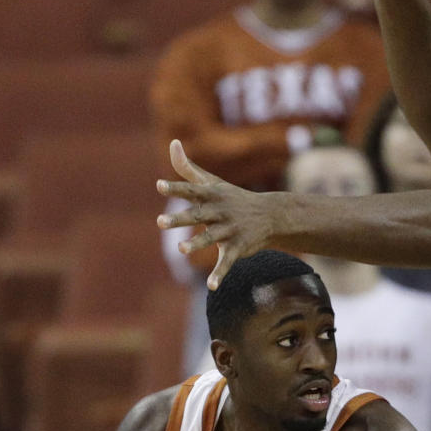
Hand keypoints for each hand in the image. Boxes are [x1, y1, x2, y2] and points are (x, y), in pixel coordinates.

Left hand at [158, 139, 278, 288]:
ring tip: (181, 250)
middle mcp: (220, 212)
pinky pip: (227, 262)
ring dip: (197, 244)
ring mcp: (229, 230)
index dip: (175, 188)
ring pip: (211, 238)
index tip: (159, 185)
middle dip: (180, 219)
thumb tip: (172, 143)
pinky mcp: (238, 248)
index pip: (191, 191)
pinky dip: (220, 274)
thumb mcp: (212, 182)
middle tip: (160, 222)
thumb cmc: (233, 198)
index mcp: (211, 196)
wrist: (271, 216)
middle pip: (197, 215)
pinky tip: (212, 286)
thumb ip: (188, 168)